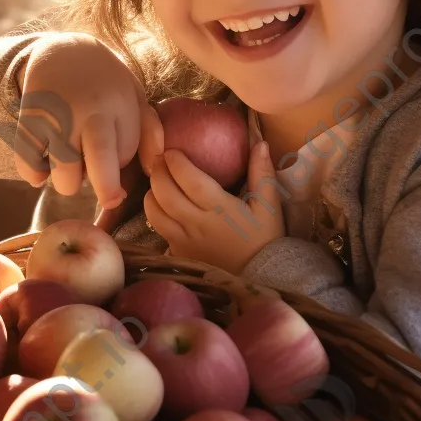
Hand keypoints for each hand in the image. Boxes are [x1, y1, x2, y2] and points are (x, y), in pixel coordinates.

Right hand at [12, 33, 163, 210]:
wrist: (60, 50)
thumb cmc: (104, 81)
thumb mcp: (134, 96)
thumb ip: (151, 131)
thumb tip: (155, 168)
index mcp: (116, 105)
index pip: (124, 154)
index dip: (121, 163)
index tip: (116, 161)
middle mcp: (85, 112)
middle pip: (99, 163)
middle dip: (106, 191)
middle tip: (107, 196)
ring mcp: (54, 119)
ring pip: (63, 176)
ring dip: (69, 182)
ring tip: (73, 164)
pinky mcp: (27, 124)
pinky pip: (29, 167)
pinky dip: (35, 175)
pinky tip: (46, 165)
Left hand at [144, 139, 285, 273]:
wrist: (262, 278)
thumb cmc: (265, 239)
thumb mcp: (269, 206)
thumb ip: (262, 173)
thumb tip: (260, 143)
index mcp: (219, 209)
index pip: (189, 180)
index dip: (176, 162)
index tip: (172, 150)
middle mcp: (197, 224)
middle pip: (165, 194)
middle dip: (157, 172)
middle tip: (159, 159)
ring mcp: (184, 241)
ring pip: (154, 213)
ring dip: (151, 193)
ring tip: (157, 181)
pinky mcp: (179, 253)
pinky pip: (158, 230)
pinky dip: (153, 213)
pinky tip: (160, 205)